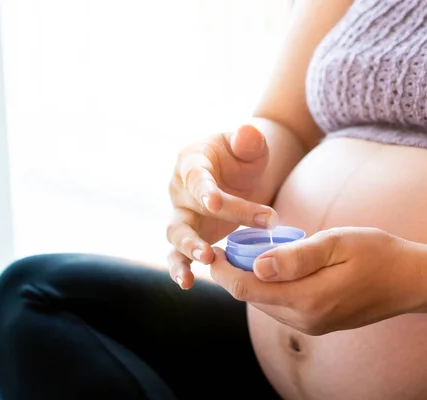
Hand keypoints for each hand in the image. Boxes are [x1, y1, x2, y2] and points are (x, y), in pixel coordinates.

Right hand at [166, 125, 277, 288]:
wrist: (241, 170)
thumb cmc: (243, 155)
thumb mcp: (250, 145)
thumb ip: (249, 140)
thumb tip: (248, 133)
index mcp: (192, 161)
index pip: (196, 176)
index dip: (204, 190)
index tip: (216, 204)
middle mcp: (180, 188)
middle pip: (186, 211)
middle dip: (196, 232)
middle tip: (211, 250)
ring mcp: (183, 213)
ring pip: (176, 235)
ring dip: (187, 251)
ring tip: (204, 264)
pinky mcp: (190, 234)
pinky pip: (179, 253)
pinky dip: (181, 268)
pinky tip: (188, 284)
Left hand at [209, 227, 426, 334]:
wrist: (411, 280)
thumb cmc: (377, 254)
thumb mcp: (336, 244)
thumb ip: (296, 257)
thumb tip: (257, 267)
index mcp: (307, 299)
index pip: (246, 289)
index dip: (223, 270)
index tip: (213, 249)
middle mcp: (306, 320)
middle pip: (252, 298)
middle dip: (235, 274)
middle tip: (230, 245)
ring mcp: (313, 325)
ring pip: (266, 303)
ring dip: (253, 281)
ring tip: (251, 252)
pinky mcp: (319, 324)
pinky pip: (283, 307)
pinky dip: (271, 288)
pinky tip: (277, 268)